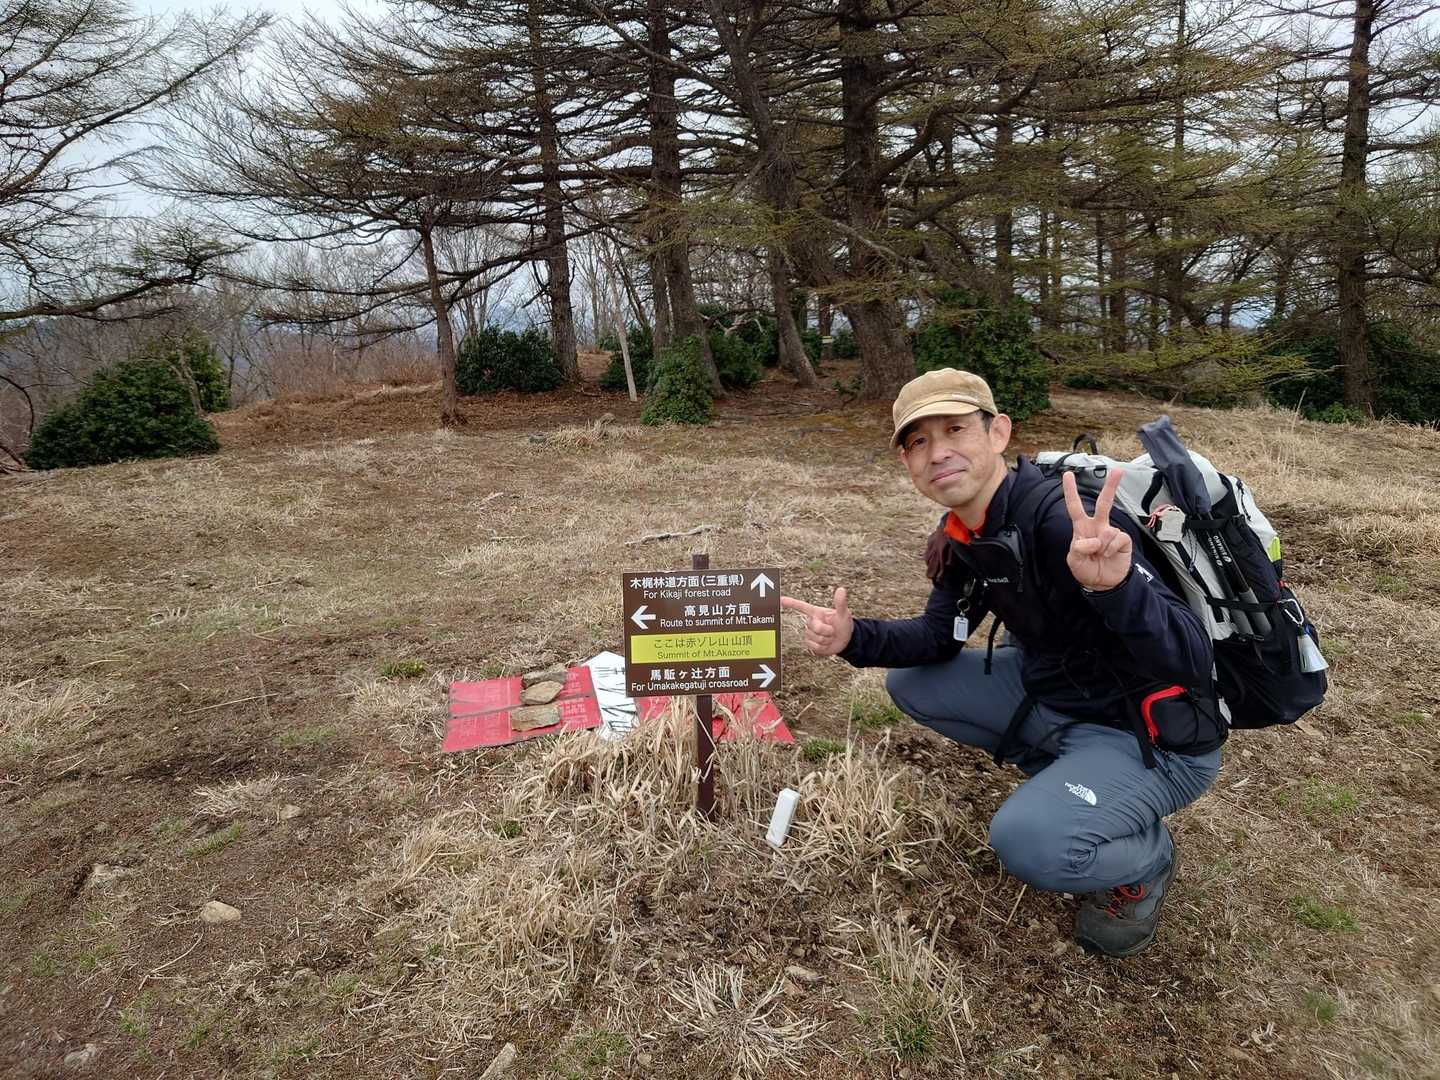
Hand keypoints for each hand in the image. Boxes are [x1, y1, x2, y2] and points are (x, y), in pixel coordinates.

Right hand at [779, 587, 853, 655]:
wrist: (845, 640)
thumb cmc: (843, 624)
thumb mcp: (844, 613)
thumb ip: (841, 603)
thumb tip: (841, 589)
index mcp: (817, 612)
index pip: (801, 607)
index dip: (791, 603)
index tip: (780, 600)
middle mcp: (811, 622)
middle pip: (815, 627)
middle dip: (827, 630)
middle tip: (834, 630)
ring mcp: (810, 633)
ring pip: (816, 638)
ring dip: (827, 639)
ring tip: (831, 636)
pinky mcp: (811, 644)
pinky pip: (815, 647)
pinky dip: (824, 647)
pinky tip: (827, 643)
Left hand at [1062, 468, 1132, 590]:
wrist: (1104, 584)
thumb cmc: (1086, 569)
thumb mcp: (1074, 561)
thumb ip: (1078, 549)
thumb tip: (1093, 540)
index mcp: (1081, 528)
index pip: (1074, 507)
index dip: (1070, 491)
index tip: (1068, 474)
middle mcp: (1097, 526)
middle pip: (1104, 503)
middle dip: (1111, 486)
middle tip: (1118, 471)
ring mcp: (1111, 532)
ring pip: (1107, 531)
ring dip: (1101, 547)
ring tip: (1099, 556)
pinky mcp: (1123, 540)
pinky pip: (1116, 540)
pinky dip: (1110, 550)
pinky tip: (1109, 555)